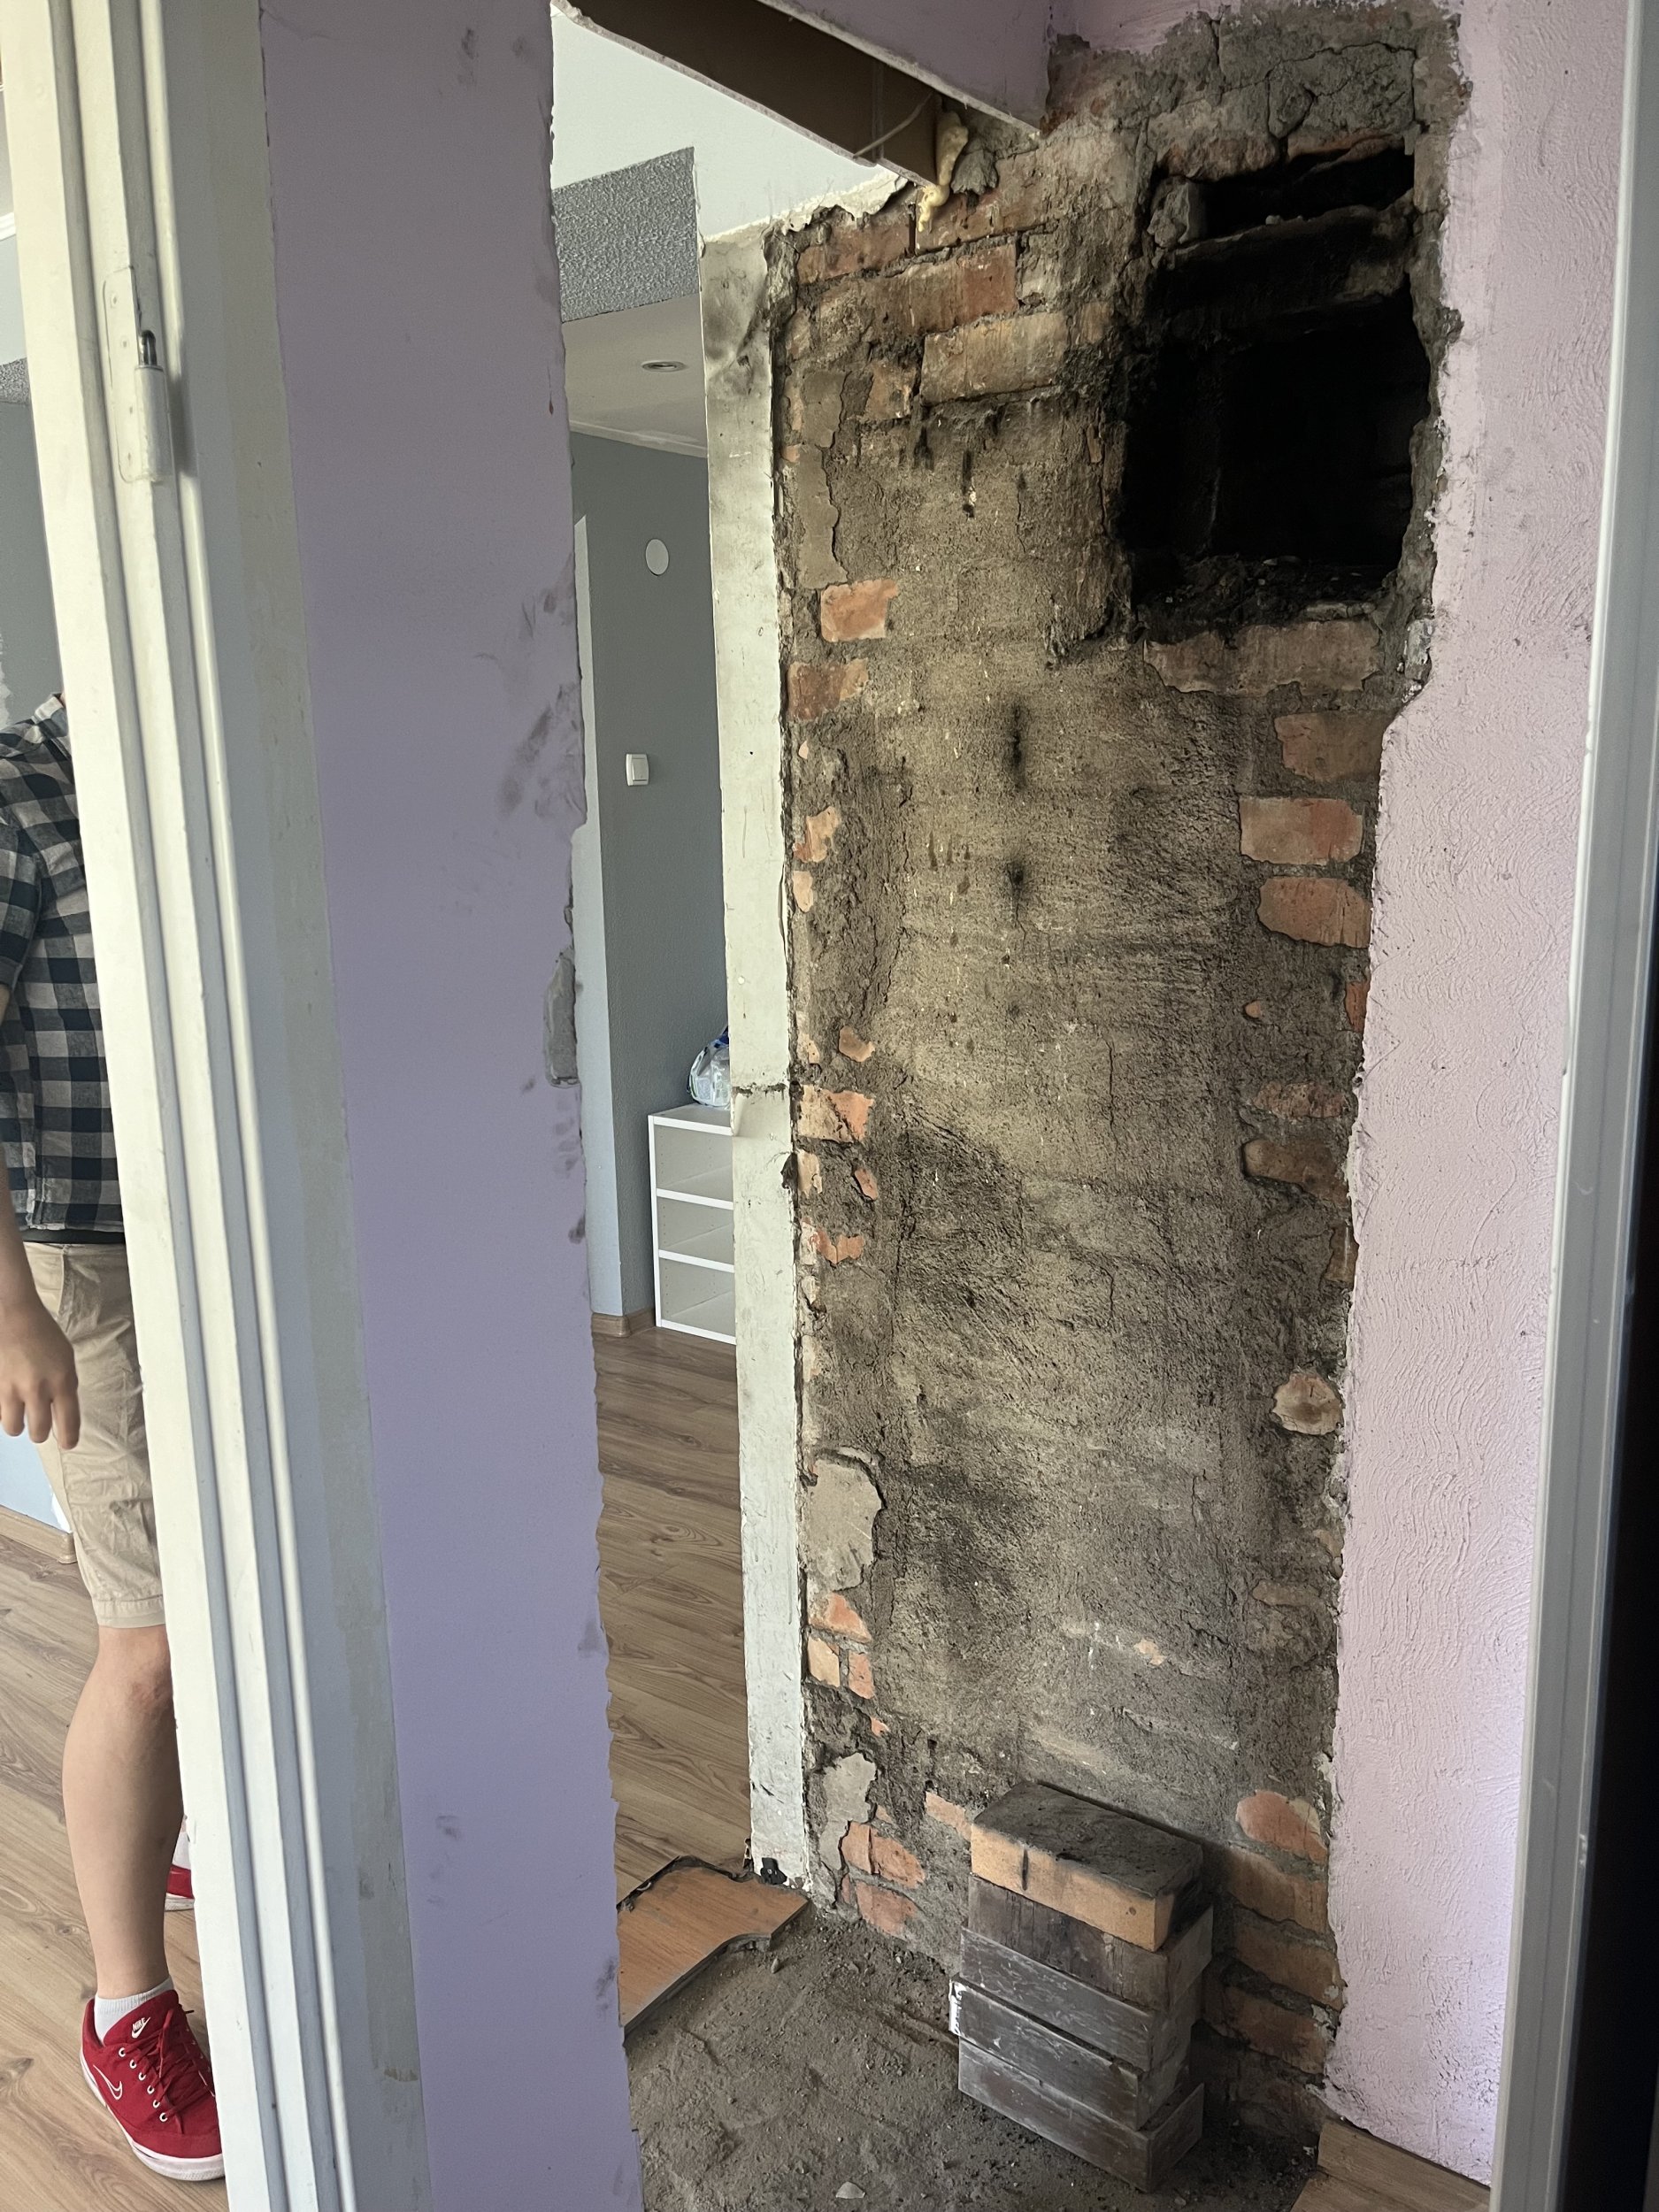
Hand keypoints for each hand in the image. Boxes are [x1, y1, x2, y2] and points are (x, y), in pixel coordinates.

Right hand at [0, 1294, 80, 1448]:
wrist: (13, 1315)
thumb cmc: (42, 1334)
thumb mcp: (66, 1358)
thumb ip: (66, 1385)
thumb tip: (63, 1410)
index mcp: (62, 1380)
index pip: (68, 1421)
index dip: (68, 1438)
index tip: (68, 1444)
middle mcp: (37, 1388)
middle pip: (38, 1432)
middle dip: (40, 1433)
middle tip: (39, 1427)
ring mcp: (12, 1388)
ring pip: (13, 1427)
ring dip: (18, 1424)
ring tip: (21, 1414)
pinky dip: (3, 1411)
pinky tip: (8, 1400)